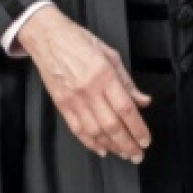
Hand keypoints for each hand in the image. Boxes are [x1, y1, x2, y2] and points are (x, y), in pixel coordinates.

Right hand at [19, 5, 151, 161]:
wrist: (47, 37)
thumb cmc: (79, 41)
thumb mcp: (110, 55)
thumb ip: (127, 82)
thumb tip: (143, 101)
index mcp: (104, 75)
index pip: (126, 109)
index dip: (138, 128)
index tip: (145, 140)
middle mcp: (89, 90)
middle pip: (111, 125)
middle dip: (127, 144)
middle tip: (137, 155)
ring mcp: (73, 99)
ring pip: (95, 131)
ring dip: (111, 146)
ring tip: (123, 154)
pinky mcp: (61, 104)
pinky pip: (77, 129)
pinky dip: (90, 142)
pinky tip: (101, 149)